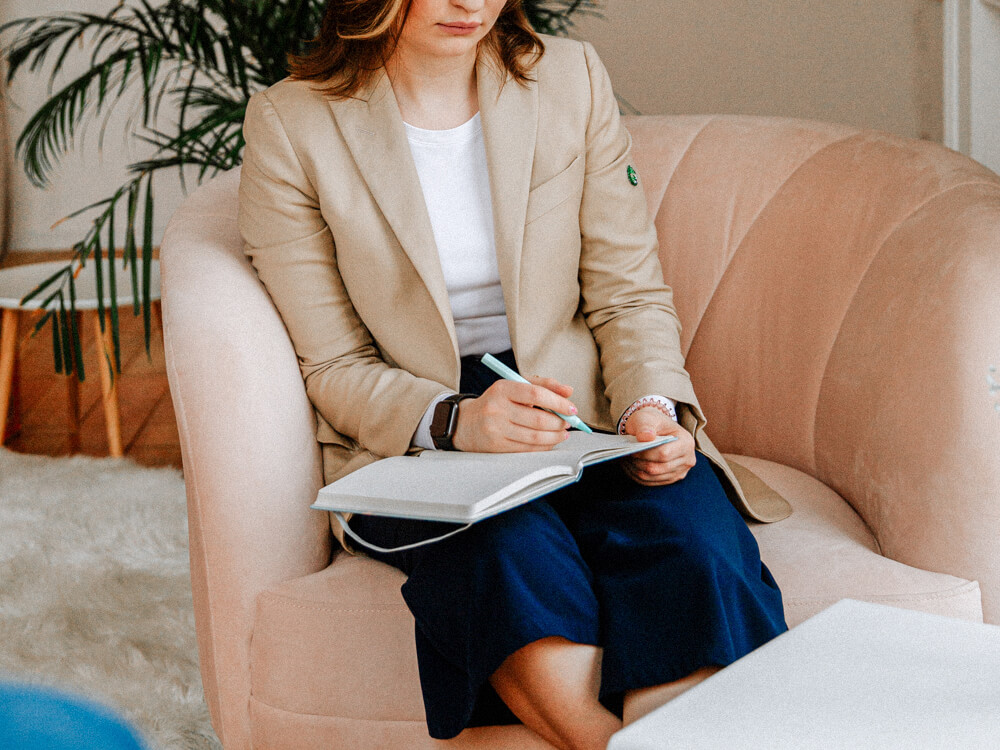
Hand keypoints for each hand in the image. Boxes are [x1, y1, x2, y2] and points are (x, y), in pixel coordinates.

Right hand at [452, 376, 576, 452]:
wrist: (466, 422)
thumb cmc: (497, 402)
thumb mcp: (514, 386)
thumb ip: (542, 384)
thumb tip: (568, 391)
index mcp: (502, 388)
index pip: (536, 394)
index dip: (558, 402)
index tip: (572, 408)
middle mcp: (497, 408)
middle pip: (538, 419)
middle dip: (559, 422)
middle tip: (568, 422)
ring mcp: (495, 429)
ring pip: (534, 437)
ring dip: (555, 437)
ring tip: (563, 433)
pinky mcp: (496, 447)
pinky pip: (527, 449)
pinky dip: (544, 447)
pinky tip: (550, 442)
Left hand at [621, 406, 694, 485]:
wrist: (654, 428)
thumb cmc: (651, 422)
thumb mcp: (647, 418)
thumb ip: (645, 426)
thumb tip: (645, 437)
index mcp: (686, 442)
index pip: (664, 454)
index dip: (645, 454)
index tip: (631, 450)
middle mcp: (687, 459)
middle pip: (658, 468)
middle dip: (639, 463)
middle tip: (626, 455)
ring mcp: (680, 471)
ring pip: (653, 477)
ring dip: (636, 470)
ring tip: (626, 459)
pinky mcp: (670, 479)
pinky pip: (651, 482)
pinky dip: (637, 475)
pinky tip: (630, 466)